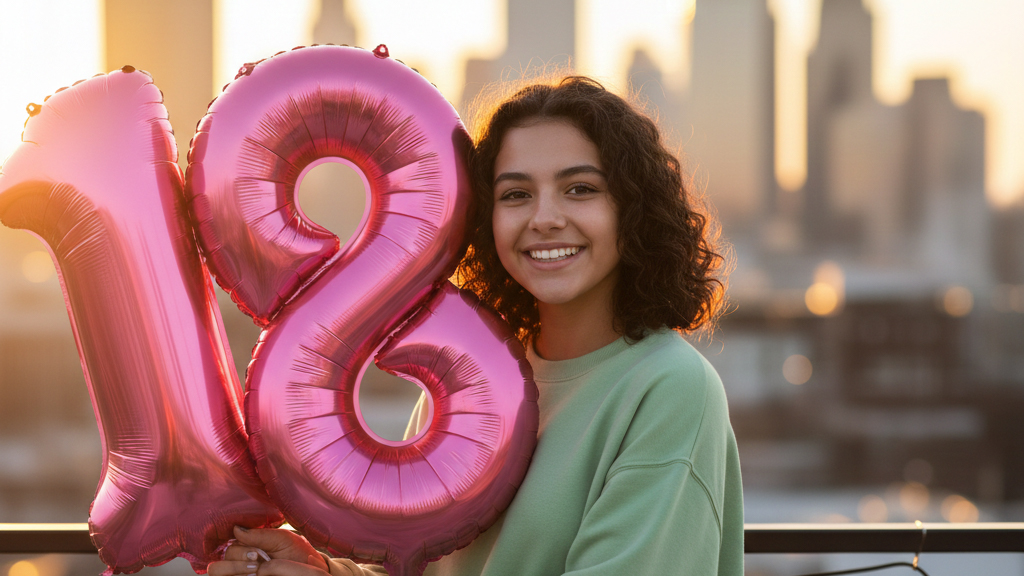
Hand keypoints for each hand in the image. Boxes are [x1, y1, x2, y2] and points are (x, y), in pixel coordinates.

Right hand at [207, 526, 330, 575]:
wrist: (309, 569)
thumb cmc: (297, 553)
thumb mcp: (282, 539)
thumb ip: (260, 534)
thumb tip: (236, 528)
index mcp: (248, 545)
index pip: (229, 543)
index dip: (239, 547)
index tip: (256, 551)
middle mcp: (240, 559)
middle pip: (223, 556)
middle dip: (238, 558)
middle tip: (258, 561)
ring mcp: (240, 571)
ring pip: (217, 570)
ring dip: (235, 569)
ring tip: (257, 570)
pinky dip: (236, 575)